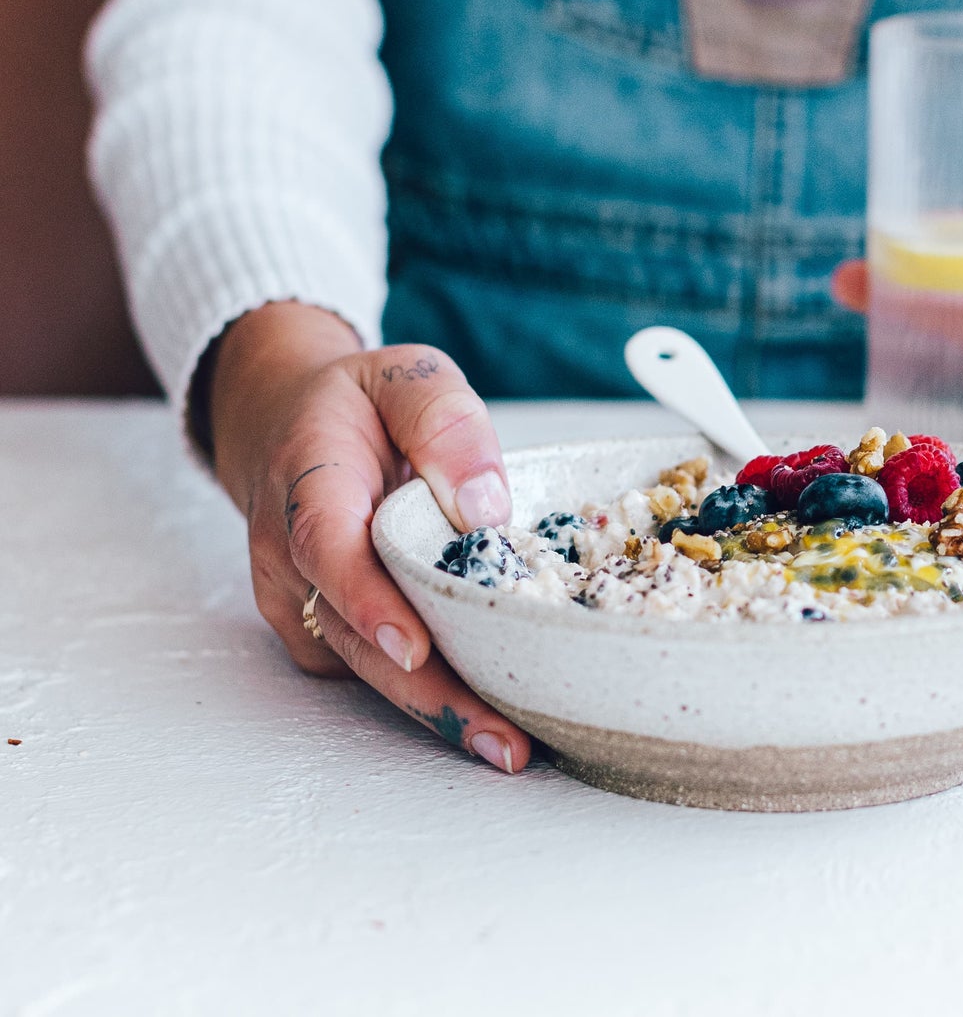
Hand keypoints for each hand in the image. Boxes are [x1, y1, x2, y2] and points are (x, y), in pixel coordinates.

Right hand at [209, 302, 529, 772]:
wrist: (292, 424)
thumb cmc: (362, 404)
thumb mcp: (408, 376)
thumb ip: (445, 423)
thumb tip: (486, 506)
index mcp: (308, 482)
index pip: (328, 546)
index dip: (369, 602)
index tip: (416, 647)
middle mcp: (291, 556)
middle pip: (355, 634)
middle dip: (429, 692)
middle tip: (502, 738)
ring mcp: (304, 602)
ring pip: (368, 667)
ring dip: (437, 711)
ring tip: (510, 746)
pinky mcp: (327, 631)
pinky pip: (374, 669)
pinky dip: (429, 695)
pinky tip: (492, 716)